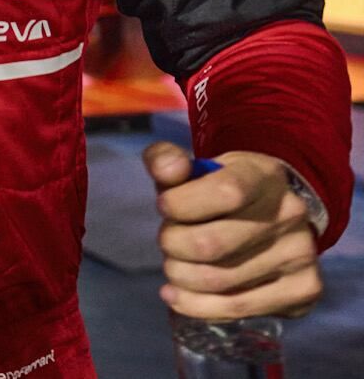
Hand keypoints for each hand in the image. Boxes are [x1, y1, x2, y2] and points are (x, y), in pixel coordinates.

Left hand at [146, 143, 323, 320]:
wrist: (275, 216)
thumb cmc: (221, 191)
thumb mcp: (195, 168)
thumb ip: (166, 160)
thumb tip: (164, 168)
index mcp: (264, 175)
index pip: (225, 193)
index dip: (181, 205)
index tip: (165, 206)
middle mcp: (290, 214)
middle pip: (211, 244)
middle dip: (172, 245)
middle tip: (168, 242)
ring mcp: (302, 255)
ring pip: (219, 280)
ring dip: (180, 276)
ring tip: (174, 267)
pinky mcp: (304, 290)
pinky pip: (238, 307)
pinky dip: (195, 305)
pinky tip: (176, 295)